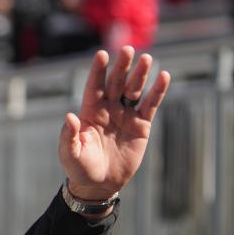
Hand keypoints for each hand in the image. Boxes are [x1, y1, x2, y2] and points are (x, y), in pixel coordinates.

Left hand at [57, 47, 170, 201]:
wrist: (101, 185)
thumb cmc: (81, 169)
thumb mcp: (71, 155)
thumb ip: (69, 136)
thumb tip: (70, 116)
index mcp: (90, 112)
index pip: (94, 86)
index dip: (98, 71)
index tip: (102, 55)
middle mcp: (108, 109)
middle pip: (116, 83)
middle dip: (121, 67)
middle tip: (128, 49)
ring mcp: (125, 115)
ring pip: (133, 90)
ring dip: (140, 74)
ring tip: (146, 59)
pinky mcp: (141, 125)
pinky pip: (150, 105)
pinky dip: (157, 91)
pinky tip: (164, 76)